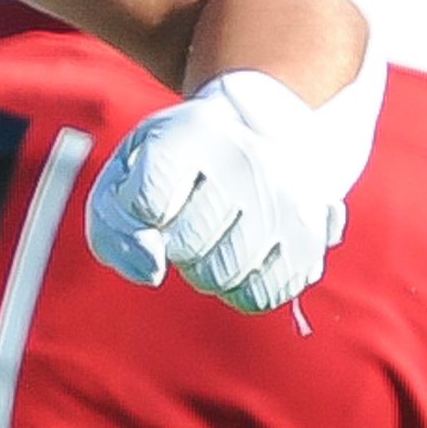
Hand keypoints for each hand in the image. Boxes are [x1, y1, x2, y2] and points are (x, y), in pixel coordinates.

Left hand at [87, 49, 383, 315]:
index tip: (155, 188)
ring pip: (221, 277)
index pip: (146, 204)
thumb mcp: (129, 172)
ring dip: (205, 267)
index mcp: (195, 131)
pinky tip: (245, 253)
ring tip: (218, 229)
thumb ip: (114, 226)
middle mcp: (249, 161)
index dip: (140, 212)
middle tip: (192, 209)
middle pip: (184, 246)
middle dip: (174, 241)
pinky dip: (241, 287)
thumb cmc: (179, 161)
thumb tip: (152, 272)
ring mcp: (287, 199)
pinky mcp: (312, 236)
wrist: (261, 131)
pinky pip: (260, 296)